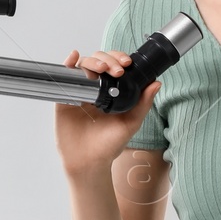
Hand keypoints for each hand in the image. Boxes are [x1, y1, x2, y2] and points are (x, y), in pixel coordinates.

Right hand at [53, 49, 161, 177]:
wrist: (89, 162)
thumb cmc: (109, 145)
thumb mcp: (131, 123)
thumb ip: (143, 103)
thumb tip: (156, 83)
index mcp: (111, 91)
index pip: (114, 65)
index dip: (119, 58)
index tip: (127, 63)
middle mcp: (94, 88)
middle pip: (99, 61)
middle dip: (108, 59)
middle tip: (117, 70)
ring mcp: (79, 91)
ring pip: (83, 65)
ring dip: (92, 61)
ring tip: (101, 69)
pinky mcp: (64, 97)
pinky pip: (65, 77)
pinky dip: (68, 63)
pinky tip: (74, 57)